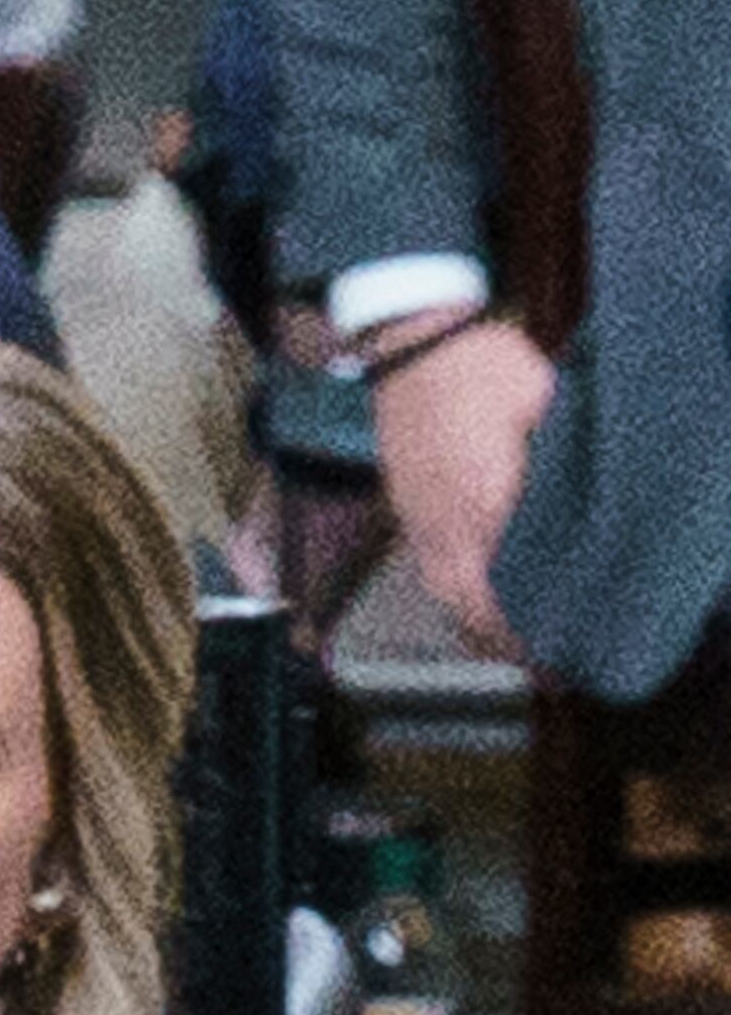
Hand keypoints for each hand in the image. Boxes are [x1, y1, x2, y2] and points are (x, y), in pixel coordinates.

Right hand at [367, 310, 556, 655]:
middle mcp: (444, 523)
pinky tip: (480, 606)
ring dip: (478, 629)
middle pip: (471, 609)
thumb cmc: (478, 367)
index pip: (506, 588)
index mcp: (482, 499)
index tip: (564, 651)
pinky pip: (432, 575)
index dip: (534, 628)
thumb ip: (567, 460)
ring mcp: (420, 522)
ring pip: (446, 598)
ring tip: (514, 650)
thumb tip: (607, 501)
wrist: (412, 346)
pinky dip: (457, 601)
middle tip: (549, 668)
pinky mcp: (408, 514)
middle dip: (508, 645)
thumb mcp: (546, 402)